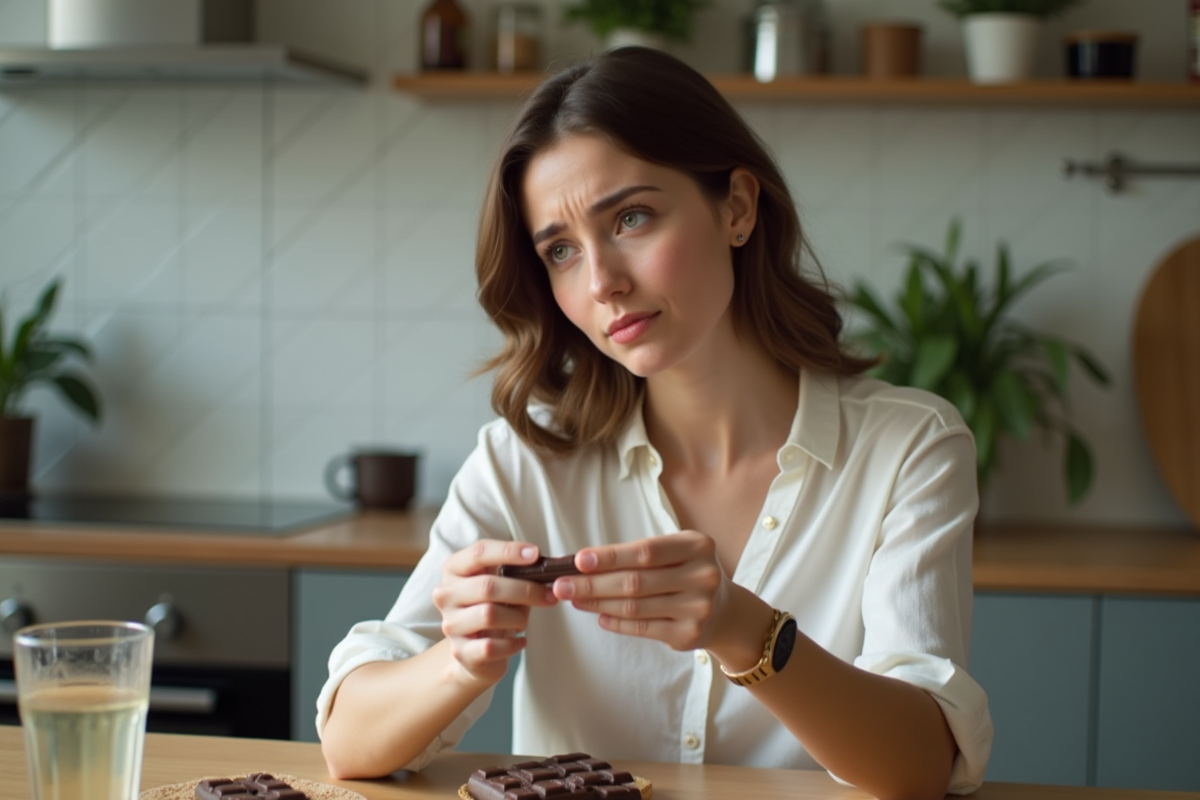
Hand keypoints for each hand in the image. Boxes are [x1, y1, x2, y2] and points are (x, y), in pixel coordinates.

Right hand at [432, 540, 557, 685]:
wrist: (473, 652)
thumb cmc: (491, 608)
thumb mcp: (498, 584)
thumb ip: (515, 571)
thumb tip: (545, 566)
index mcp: (454, 569)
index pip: (479, 553)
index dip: (508, 551)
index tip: (535, 554)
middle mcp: (445, 594)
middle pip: (487, 586)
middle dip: (525, 590)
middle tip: (549, 595)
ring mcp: (450, 624)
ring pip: (489, 615)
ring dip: (518, 617)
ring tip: (525, 620)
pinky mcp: (460, 651)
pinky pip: (491, 646)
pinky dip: (512, 643)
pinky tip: (520, 640)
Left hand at [551, 531, 727, 650]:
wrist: (725, 612)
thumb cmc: (687, 573)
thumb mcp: (677, 552)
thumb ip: (639, 555)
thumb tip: (584, 563)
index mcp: (697, 546)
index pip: (646, 551)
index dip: (610, 556)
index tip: (578, 560)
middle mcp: (702, 576)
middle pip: (635, 582)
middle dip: (592, 584)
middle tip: (561, 585)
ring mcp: (698, 608)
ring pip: (635, 607)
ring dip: (598, 603)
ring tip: (574, 599)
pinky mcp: (689, 635)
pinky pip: (643, 628)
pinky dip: (616, 622)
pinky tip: (599, 616)